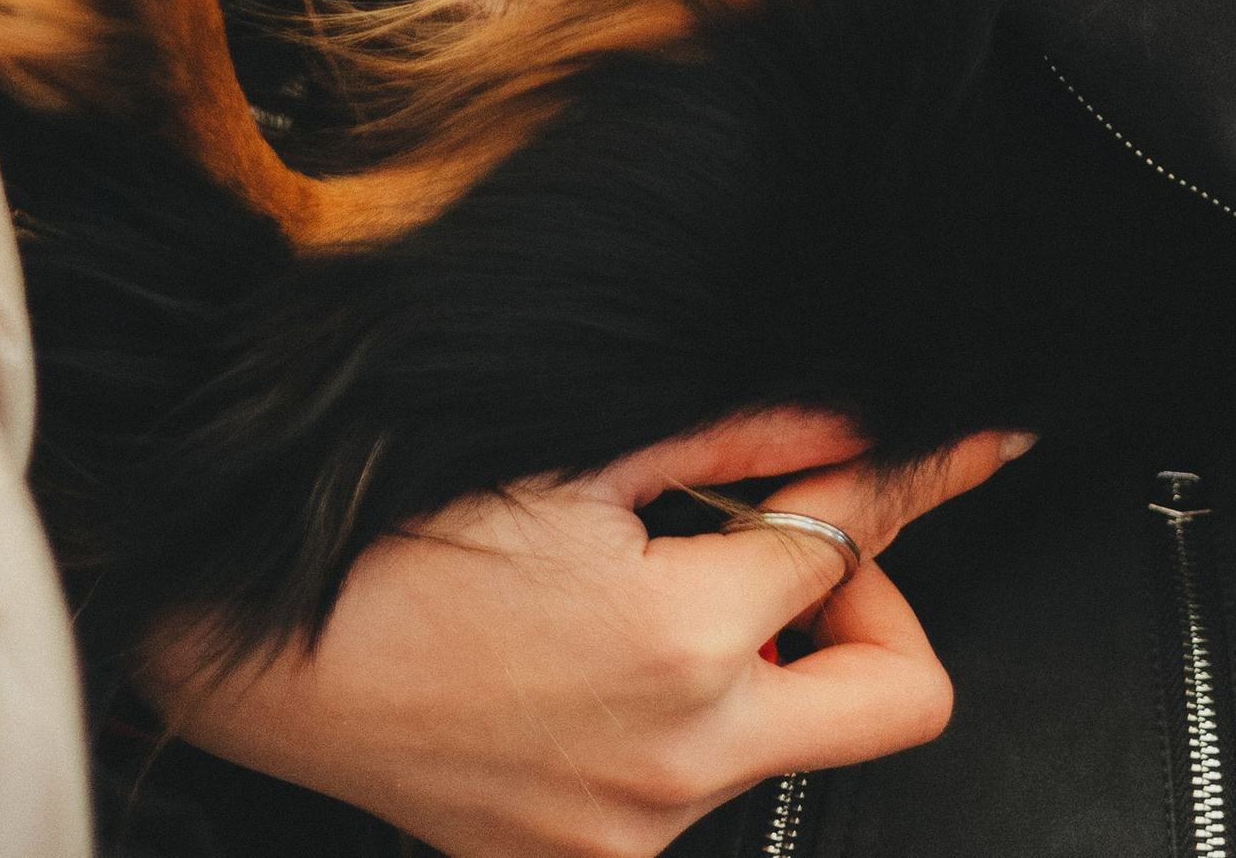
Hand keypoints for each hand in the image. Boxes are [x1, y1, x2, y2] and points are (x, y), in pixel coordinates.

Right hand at [144, 407, 1029, 857]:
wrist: (248, 644)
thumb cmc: (388, 531)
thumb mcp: (566, 450)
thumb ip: (730, 433)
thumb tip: (849, 419)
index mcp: (680, 643)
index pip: (851, 541)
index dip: (914, 475)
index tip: (987, 439)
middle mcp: (675, 762)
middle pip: (895, 701)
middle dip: (874, 611)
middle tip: (795, 547)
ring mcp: (628, 832)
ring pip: (782, 739)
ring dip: (754, 658)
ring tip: (641, 587)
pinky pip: (687, 789)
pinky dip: (675, 717)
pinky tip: (588, 658)